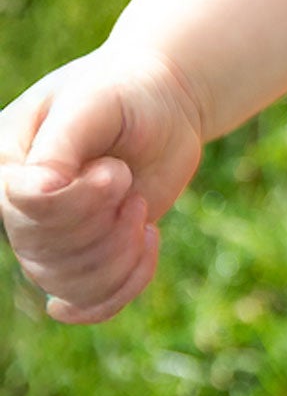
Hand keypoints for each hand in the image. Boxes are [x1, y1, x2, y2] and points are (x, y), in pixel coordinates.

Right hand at [0, 46, 205, 322]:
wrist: (162, 104)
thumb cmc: (124, 93)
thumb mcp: (94, 104)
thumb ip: (62, 145)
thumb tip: (35, 192)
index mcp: (8, 163)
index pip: (25, 209)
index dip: (78, 202)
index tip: (115, 171)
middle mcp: (19, 206)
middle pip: (45, 252)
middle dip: (105, 222)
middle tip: (127, 176)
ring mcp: (50, 236)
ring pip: (69, 284)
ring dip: (121, 252)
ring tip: (139, 203)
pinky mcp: (86, 256)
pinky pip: (91, 302)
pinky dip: (127, 284)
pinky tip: (149, 240)